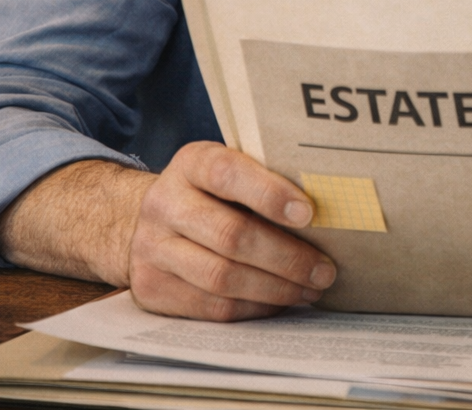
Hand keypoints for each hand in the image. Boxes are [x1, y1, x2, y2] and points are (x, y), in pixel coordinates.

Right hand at [128, 141, 337, 320]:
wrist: (144, 220)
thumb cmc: (209, 194)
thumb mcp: (230, 170)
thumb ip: (265, 180)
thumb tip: (327, 212)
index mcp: (192, 164)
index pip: (228, 174)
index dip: (269, 193)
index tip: (309, 213)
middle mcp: (165, 203)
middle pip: (230, 234)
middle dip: (286, 256)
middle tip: (323, 269)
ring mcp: (152, 248)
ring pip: (221, 277)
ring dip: (274, 288)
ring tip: (309, 289)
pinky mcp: (152, 288)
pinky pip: (211, 306)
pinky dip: (253, 308)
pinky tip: (279, 302)